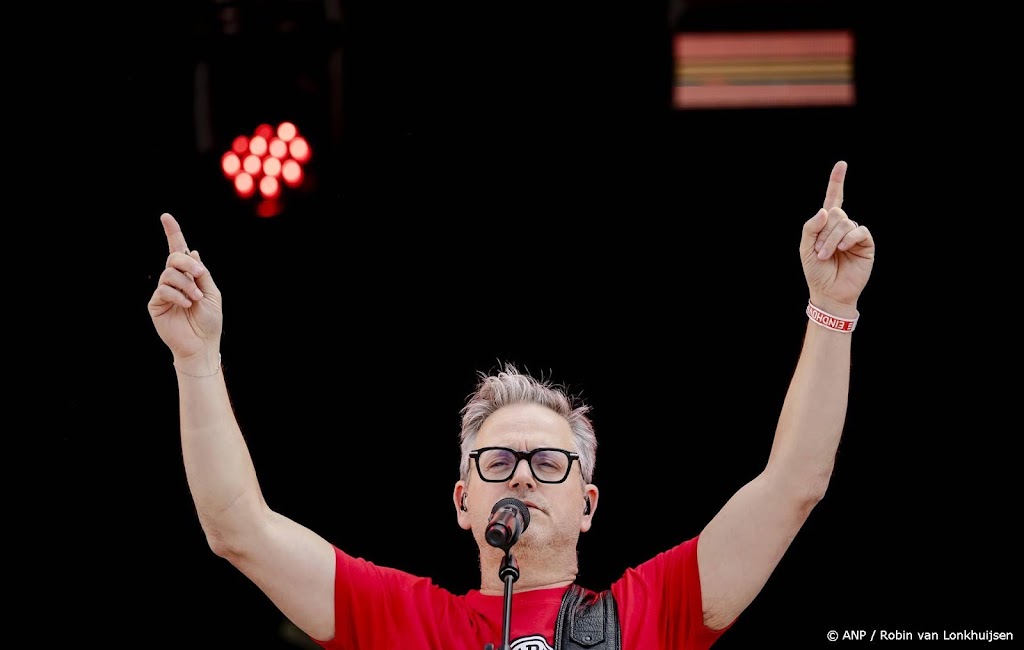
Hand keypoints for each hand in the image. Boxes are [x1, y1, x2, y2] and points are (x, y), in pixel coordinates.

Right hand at [147, 213, 222, 368]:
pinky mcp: (156, 305)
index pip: (179, 251)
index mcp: (190, 276)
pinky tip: (187, 304)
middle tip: (200, 275)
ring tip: (196, 298)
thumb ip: (201, 273)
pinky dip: (178, 295)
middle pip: (174, 257)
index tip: (166, 216)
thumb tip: (193, 251)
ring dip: (186, 284)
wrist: (203, 345)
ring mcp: (164, 292)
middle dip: (188, 263)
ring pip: (169, 274)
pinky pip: (163, 290)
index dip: (173, 233)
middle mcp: (175, 281)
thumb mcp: (212, 293)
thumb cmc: (210, 321)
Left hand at [800, 161, 874, 311]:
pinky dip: (848, 238)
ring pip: (845, 222)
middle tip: (819, 252)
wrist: (829, 293)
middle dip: (824, 232)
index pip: (833, 199)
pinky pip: (859, 231)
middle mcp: (842, 227)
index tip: (842, 164)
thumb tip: (826, 209)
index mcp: (826, 225)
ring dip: (832, 239)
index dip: (837, 182)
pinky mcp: (866, 244)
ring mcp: (854, 235)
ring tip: (826, 255)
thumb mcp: (805, 248)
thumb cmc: (815, 272)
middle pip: (835, 213)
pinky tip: (843, 249)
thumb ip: (811, 227)